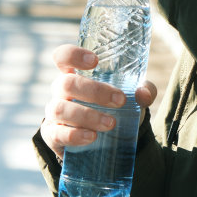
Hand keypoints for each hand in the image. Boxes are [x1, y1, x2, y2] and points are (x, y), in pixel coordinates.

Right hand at [40, 45, 159, 158]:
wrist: (106, 141)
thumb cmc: (113, 108)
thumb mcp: (131, 97)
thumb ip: (143, 91)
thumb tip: (143, 93)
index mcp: (75, 74)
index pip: (63, 56)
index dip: (73, 54)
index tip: (95, 61)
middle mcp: (60, 91)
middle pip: (66, 83)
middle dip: (94, 91)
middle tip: (120, 101)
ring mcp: (54, 114)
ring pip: (60, 109)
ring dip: (87, 115)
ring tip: (110, 124)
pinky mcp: (53, 135)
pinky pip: (56, 134)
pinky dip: (74, 135)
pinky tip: (92, 136)